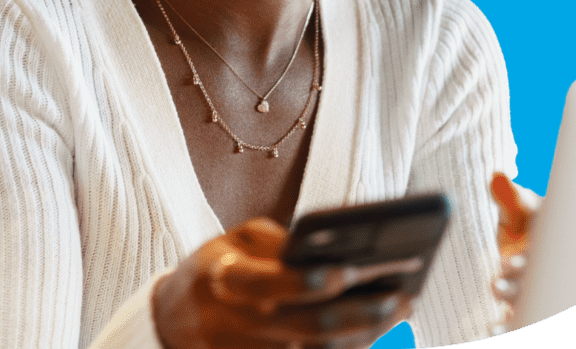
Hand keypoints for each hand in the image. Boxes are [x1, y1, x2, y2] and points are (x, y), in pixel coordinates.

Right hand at [152, 216, 421, 348]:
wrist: (173, 319)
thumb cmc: (215, 267)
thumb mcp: (235, 240)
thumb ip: (278, 245)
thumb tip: (329, 251)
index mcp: (227, 280)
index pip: (274, 285)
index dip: (313, 281)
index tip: (353, 268)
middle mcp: (239, 324)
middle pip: (310, 327)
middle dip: (362, 313)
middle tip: (402, 294)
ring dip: (366, 336)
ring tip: (401, 309)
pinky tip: (376, 336)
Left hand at [489, 172, 540, 334]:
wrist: (521, 245)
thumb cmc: (524, 225)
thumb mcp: (517, 211)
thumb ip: (509, 197)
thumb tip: (497, 175)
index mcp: (552, 248)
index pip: (543, 258)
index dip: (525, 263)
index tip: (505, 264)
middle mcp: (552, 275)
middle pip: (539, 288)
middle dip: (518, 289)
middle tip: (496, 287)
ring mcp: (544, 295)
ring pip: (533, 309)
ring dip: (515, 318)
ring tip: (494, 327)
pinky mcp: (533, 310)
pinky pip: (525, 322)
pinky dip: (510, 329)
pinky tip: (492, 334)